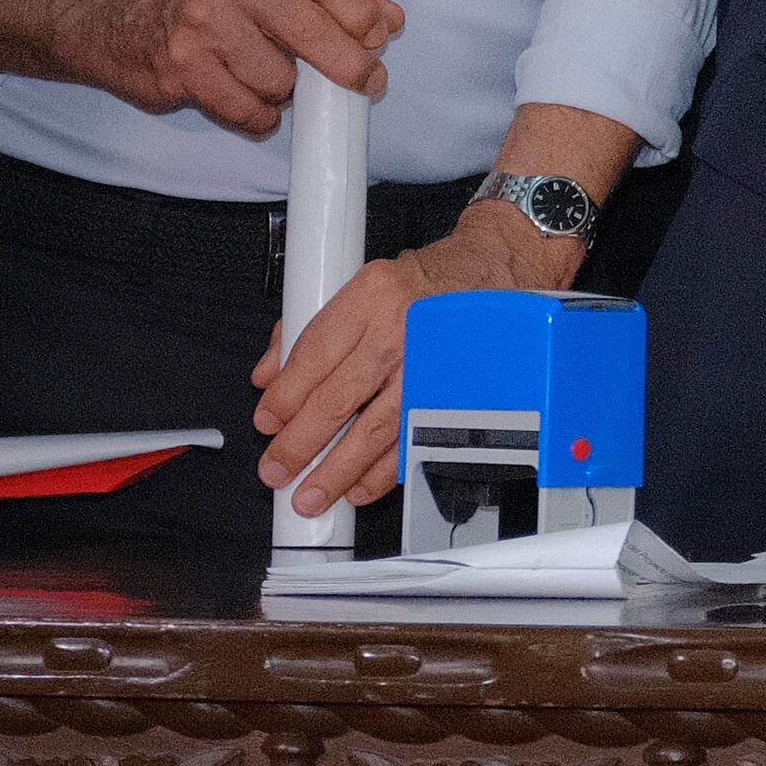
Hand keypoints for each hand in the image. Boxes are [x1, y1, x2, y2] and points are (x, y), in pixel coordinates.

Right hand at [92, 0, 402, 133]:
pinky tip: (253, 101)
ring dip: (286, 89)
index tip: (380, 34)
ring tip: (270, 75)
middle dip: (348, 63)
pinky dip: (260, 115)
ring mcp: (199, 24)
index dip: (360, 8)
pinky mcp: (181, 68)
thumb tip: (389, 19)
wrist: (114, 18)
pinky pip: (246, 108)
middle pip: (309, 28)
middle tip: (369, 81)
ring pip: (279, 77)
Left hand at [255, 203, 569, 514]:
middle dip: (300, 443)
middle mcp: (402, 329)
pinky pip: (414, 440)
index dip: (284, 396)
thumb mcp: (365, 283)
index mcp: (373, 295)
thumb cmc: (429, 281)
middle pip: (339, 398)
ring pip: (375, 428)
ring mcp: (432, 365)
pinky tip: (360, 486)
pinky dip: (384, 471)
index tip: (268, 421)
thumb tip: (270, 373)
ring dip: (338, 469)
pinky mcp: (455, 392)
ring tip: (310, 494)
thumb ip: (310, 327)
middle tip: (277, 468)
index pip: (314, 355)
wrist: (498, 271)